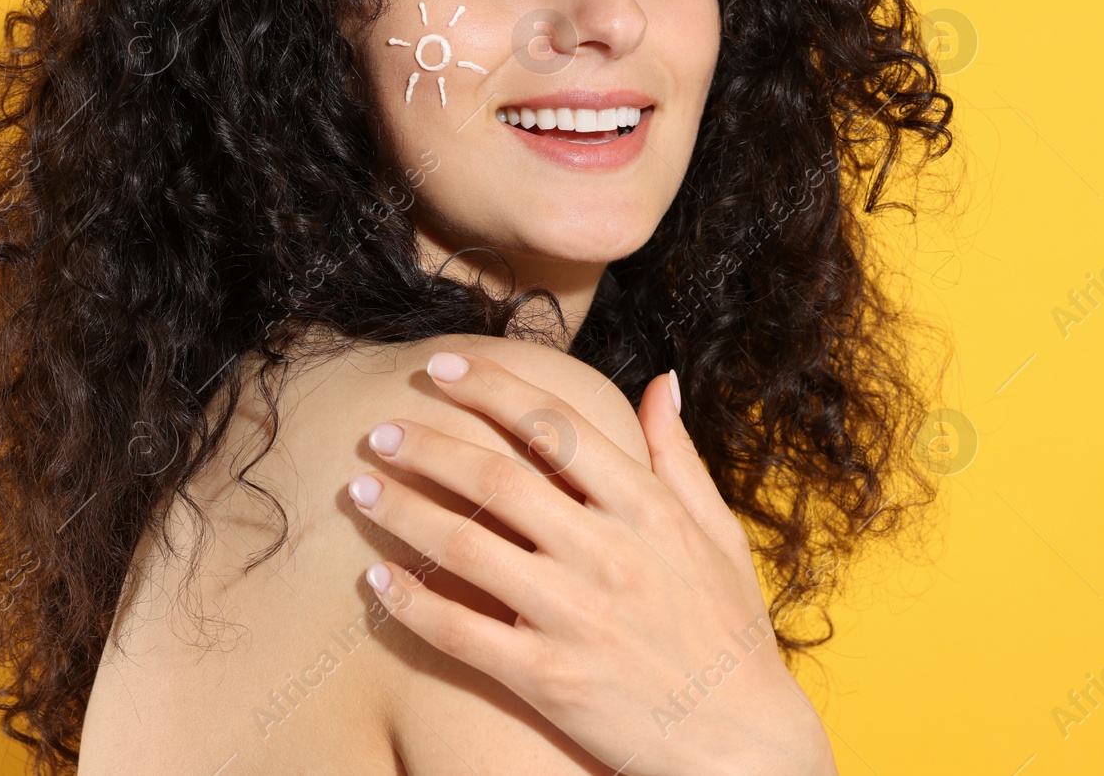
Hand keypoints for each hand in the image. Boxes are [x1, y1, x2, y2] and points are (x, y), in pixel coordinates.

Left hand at [345, 350, 837, 775]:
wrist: (742, 740)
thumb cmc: (730, 631)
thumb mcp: (718, 533)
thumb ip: (679, 455)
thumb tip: (660, 381)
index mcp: (647, 507)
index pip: (555, 425)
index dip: (490, 388)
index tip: (441, 366)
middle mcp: (608, 551)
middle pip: (495, 477)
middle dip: (426, 444)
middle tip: (380, 430)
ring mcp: (575, 615)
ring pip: (464, 545)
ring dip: (402, 510)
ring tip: (361, 490)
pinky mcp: (547, 677)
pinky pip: (459, 631)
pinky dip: (410, 602)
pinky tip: (377, 578)